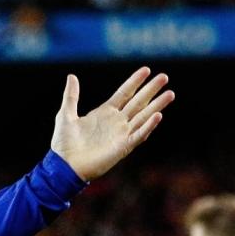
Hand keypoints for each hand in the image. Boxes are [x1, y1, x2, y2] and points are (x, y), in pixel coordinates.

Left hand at [50, 67, 173, 180]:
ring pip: (143, 116)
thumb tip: (72, 76)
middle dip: (151, 90)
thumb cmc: (63, 144)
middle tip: (165, 77)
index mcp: (105, 113)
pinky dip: (148, 126)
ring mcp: (121, 134)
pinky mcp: (123, 147)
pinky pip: (138, 135)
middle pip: (138, 102)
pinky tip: (157, 116)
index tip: (147, 69)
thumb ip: (71, 96)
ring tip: (170, 93)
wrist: (63, 166)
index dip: (135, 82)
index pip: (124, 93)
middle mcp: (116, 122)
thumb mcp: (66, 115)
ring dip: (157, 105)